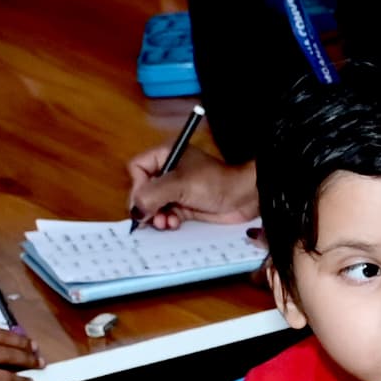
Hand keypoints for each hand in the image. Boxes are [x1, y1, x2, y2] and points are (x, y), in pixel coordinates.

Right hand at [128, 144, 258, 230]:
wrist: (244, 198)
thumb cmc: (215, 182)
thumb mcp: (179, 184)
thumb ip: (152, 195)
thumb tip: (136, 211)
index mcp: (166, 156)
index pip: (137, 168)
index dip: (138, 184)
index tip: (145, 199)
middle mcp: (169, 172)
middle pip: (143, 190)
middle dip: (146, 206)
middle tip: (150, 218)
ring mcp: (177, 190)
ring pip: (154, 205)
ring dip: (156, 216)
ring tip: (164, 223)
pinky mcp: (185, 206)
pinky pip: (167, 215)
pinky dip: (167, 221)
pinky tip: (173, 225)